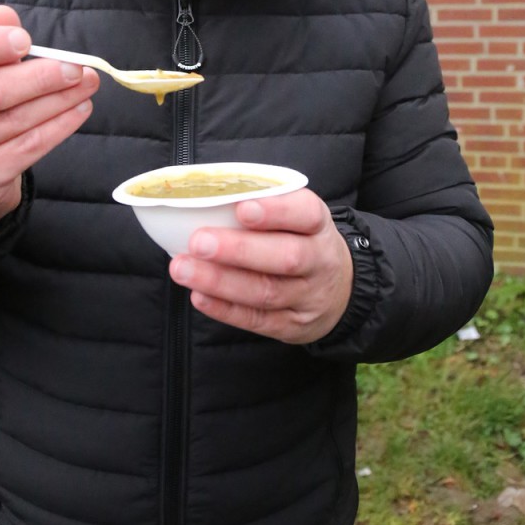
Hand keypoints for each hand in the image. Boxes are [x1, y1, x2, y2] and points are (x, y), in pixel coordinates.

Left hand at [168, 189, 353, 343]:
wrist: (340, 290)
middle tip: (199, 242)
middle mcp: (319, 261)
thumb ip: (261, 207)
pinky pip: (258, 321)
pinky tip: (199, 296)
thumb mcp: (296, 217)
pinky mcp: (292, 326)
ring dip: (221, 281)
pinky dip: (225, 309)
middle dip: (239, 250)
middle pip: (286, 257)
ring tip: (183, 269)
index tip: (242, 208)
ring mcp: (308, 297)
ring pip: (267, 291)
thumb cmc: (300, 240)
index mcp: (318, 225)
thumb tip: (203, 198)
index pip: (306, 214)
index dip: (276, 211)